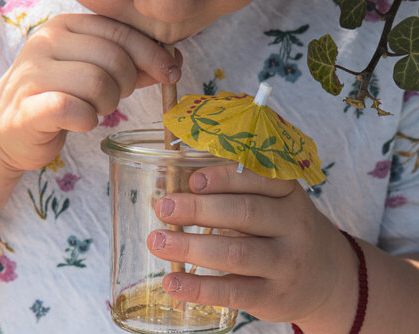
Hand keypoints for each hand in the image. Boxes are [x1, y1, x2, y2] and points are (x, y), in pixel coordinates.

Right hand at [0, 14, 181, 171]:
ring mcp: (31, 74)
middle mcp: (45, 42)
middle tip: (115, 99)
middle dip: (126, 84)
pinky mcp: (26, 109)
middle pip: (112, 58)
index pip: (119, 32)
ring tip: (94, 110)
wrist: (5, 127)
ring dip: (106, 104)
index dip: (151, 54)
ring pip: (96, 83)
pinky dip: (87, 120)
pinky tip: (81, 122)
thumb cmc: (56, 96)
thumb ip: (128, 64)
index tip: (170, 72)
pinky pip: (73, 110)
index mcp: (64, 26)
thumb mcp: (91, 71)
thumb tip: (172, 64)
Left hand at [146, 164, 357, 325]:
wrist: (329, 278)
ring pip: (236, 253)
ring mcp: (284, 264)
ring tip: (157, 241)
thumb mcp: (275, 204)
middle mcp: (292, 227)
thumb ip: (235, 192)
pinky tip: (172, 284)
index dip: (225, 178)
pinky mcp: (272, 296)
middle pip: (245, 213)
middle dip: (199, 209)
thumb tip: (170, 187)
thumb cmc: (284, 231)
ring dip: (192, 247)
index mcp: (289, 196)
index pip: (261, 179)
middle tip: (164, 208)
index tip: (193, 180)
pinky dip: (199, 289)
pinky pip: (233, 292)